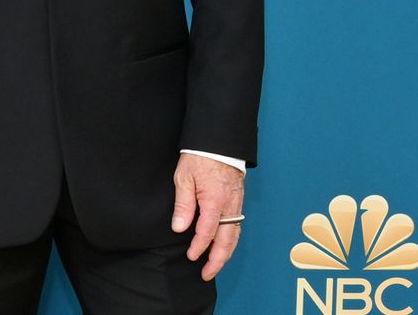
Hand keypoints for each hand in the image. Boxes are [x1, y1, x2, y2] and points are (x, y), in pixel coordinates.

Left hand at [171, 154, 244, 280]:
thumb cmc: (199, 157)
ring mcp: (236, 205)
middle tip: (207, 274)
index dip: (199, 247)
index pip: (206, 232)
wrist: (218, 143)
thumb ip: (183, 204)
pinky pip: (237, 227)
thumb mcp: (183, 178)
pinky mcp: (238, 202)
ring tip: (216, 266)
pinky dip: (231, 241)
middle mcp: (229, 206)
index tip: (191, 256)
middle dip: (217, 260)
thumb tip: (179, 227)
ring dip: (226, 253)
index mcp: (214, 201)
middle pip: (226, 240)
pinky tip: (224, 246)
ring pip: (234, 236)